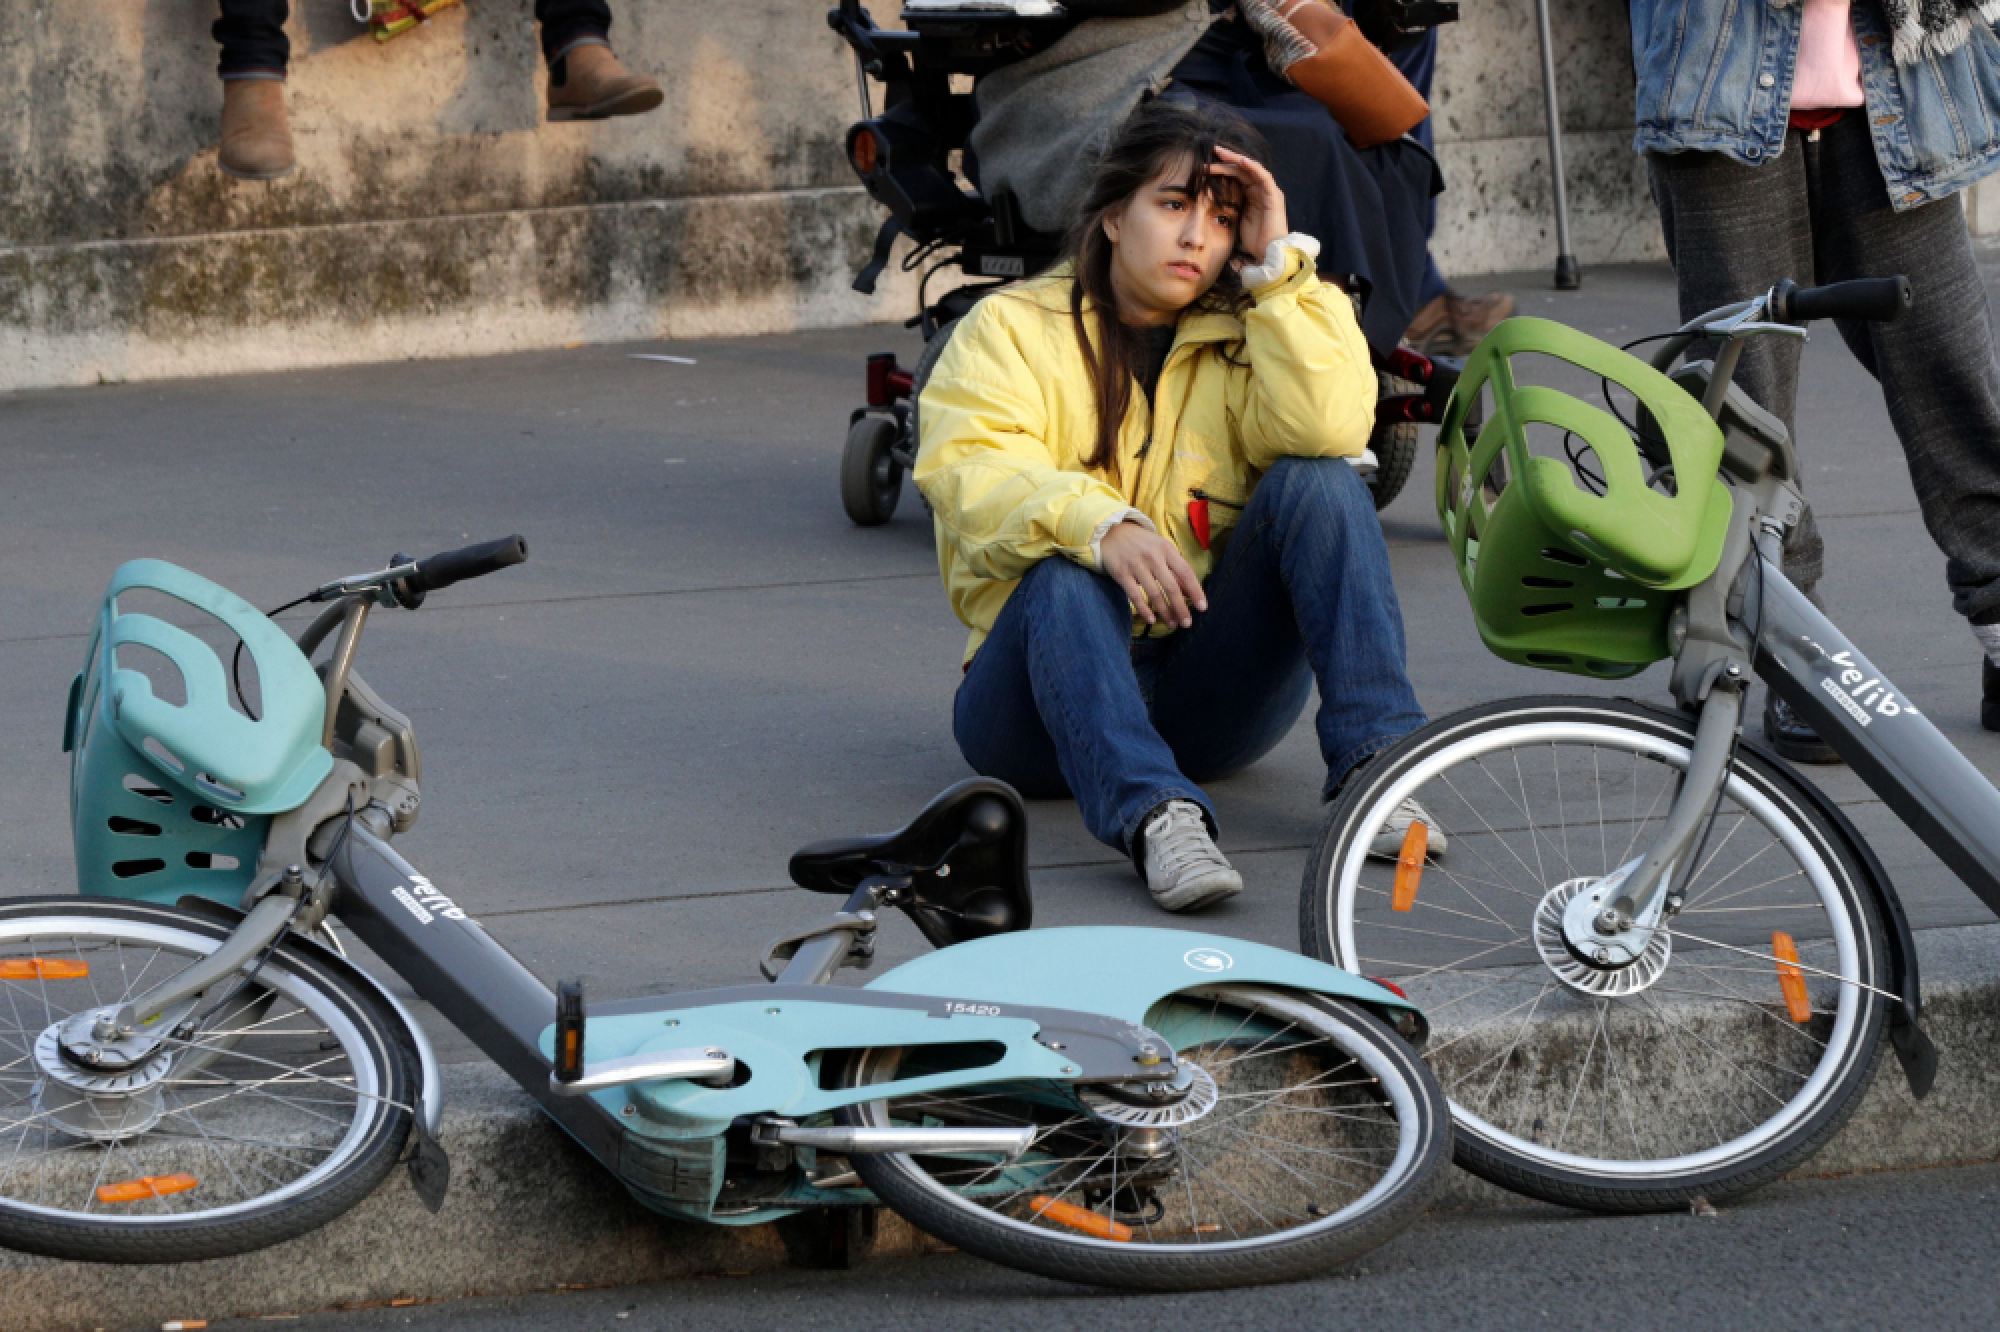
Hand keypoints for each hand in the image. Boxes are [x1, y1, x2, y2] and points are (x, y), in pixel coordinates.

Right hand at [1099, 522, 1206, 627]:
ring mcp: (1136, 565)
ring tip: (1172, 624)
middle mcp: (1153, 557)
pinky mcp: (1121, 573)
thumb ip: (1176, 569)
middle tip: (1187, 623)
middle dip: (1181, 608)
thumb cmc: (1143, 544)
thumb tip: (1191, 593)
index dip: (1196, 591)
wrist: (1112, 532)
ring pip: (1154, 594)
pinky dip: (1144, 610)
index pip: (1186, 573)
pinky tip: (1152, 620)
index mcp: (1167, 549)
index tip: (1202, 607)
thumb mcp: (1162, 550)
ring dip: (1165, 612)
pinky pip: (1135, 595)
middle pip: (1171, 587)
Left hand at [1210, 146, 1288, 262]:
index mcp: (1252, 194)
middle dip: (1226, 160)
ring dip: (1236, 160)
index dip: (1222, 169)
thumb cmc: (1254, 241)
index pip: (1237, 175)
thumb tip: (1210, 201)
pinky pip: (1263, 176)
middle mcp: (1261, 189)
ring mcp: (1268, 191)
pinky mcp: (1273, 196)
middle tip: (1211, 153)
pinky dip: (1253, 167)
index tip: (1205, 166)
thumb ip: (1229, 206)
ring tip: (1221, 153)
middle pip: (1242, 169)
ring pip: (1251, 168)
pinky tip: (1241, 161)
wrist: (1269, 253)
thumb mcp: (1236, 219)